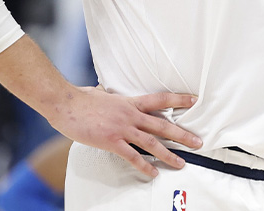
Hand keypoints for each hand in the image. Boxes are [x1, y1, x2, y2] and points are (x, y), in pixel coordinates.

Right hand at [50, 86, 201, 176]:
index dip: (179, 99)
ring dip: (168, 154)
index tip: (194, 100)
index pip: (160, 99)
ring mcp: (121, 128)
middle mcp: (130, 114)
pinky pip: (131, 156)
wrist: (64, 103)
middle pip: (162, 124)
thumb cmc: (80, 98)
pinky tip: (153, 173)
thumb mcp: (101, 93)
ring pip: (151, 142)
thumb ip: (110, 95)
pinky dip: (144, 166)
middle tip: (198, 142)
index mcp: (129, 101)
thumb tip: (106, 90)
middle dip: (182, 134)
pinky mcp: (111, 141)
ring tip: (181, 163)